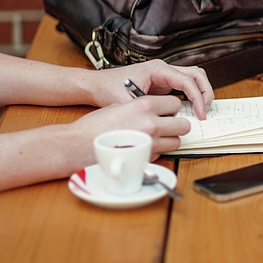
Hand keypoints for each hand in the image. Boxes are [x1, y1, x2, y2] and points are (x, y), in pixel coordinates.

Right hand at [70, 95, 189, 161]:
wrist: (79, 145)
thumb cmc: (95, 126)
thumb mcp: (120, 105)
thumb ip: (141, 107)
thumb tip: (156, 111)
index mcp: (144, 105)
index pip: (176, 103)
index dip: (172, 108)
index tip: (167, 111)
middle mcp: (151, 123)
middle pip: (183, 125)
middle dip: (177, 125)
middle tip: (167, 125)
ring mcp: (151, 143)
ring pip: (177, 142)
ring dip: (169, 140)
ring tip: (155, 138)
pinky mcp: (146, 159)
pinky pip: (163, 154)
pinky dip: (157, 151)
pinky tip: (143, 147)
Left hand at [87, 60, 213, 119]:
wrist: (97, 84)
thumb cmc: (109, 88)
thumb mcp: (127, 102)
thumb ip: (146, 111)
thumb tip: (164, 122)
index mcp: (157, 69)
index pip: (187, 80)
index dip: (198, 98)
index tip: (200, 113)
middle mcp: (164, 69)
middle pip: (197, 74)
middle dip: (205, 92)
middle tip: (205, 111)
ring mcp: (165, 75)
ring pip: (194, 78)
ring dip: (201, 92)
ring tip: (201, 110)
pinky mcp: (164, 83)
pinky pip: (185, 86)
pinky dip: (193, 96)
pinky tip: (191, 110)